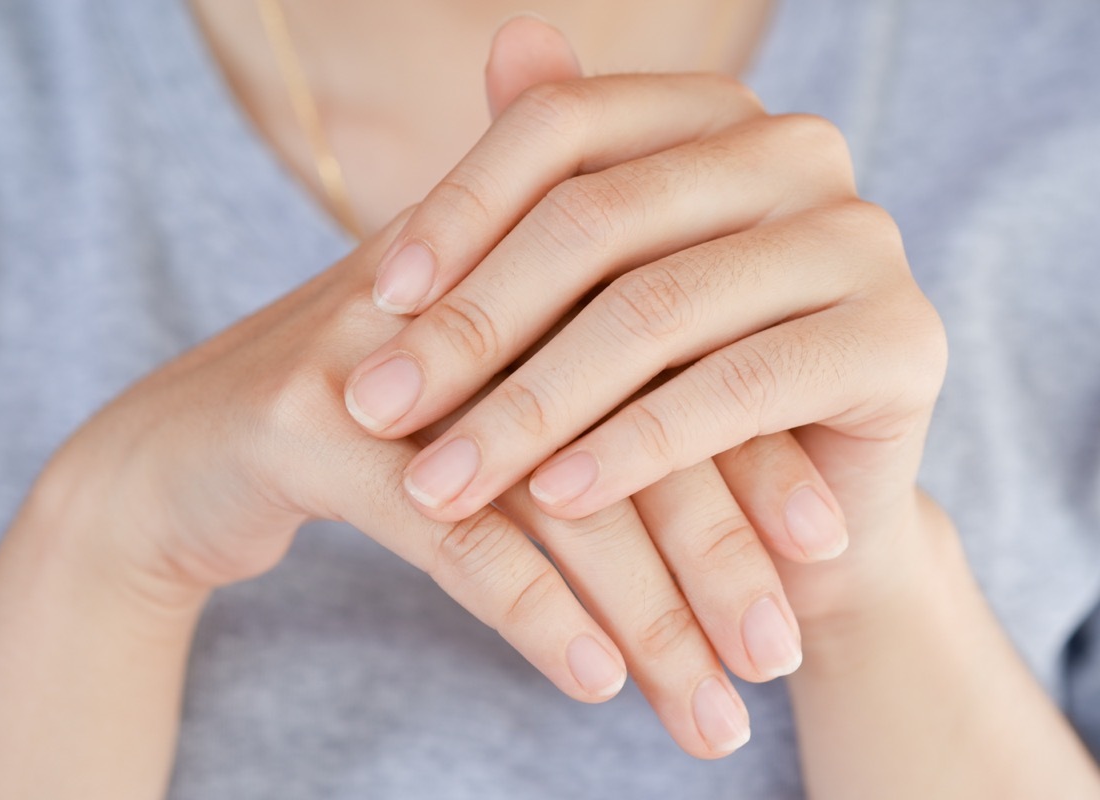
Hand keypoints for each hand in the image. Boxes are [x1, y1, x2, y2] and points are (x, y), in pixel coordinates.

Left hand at [344, 20, 946, 626]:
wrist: (794, 507)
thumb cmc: (671, 385)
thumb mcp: (598, 286)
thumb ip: (557, 179)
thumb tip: (509, 34)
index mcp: (715, 115)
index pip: (563, 126)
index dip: (456, 210)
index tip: (375, 302)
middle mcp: (797, 152)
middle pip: (597, 223)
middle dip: (471, 330)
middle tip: (375, 408)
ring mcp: (860, 239)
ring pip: (654, 313)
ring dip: (529, 408)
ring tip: (442, 478)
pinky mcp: (901, 340)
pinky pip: (735, 392)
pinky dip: (631, 450)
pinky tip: (552, 499)